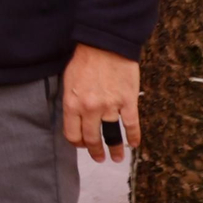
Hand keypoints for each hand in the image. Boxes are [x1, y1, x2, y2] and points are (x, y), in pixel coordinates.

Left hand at [62, 42, 139, 161]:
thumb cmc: (84, 60)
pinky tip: (134, 144)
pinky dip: (133, 137)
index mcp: (72, 104)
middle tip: (99, 158)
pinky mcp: (128, 102)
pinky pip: (131, 125)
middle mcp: (90, 109)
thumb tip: (74, 119)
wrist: (104, 44)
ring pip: (112, 136)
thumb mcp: (68, 81)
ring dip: (115, 149)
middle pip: (92, 138)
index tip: (82, 145)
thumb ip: (71, 102)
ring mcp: (110, 107)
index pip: (72, 134)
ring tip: (116, 158)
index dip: (77, 143)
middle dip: (95, 151)